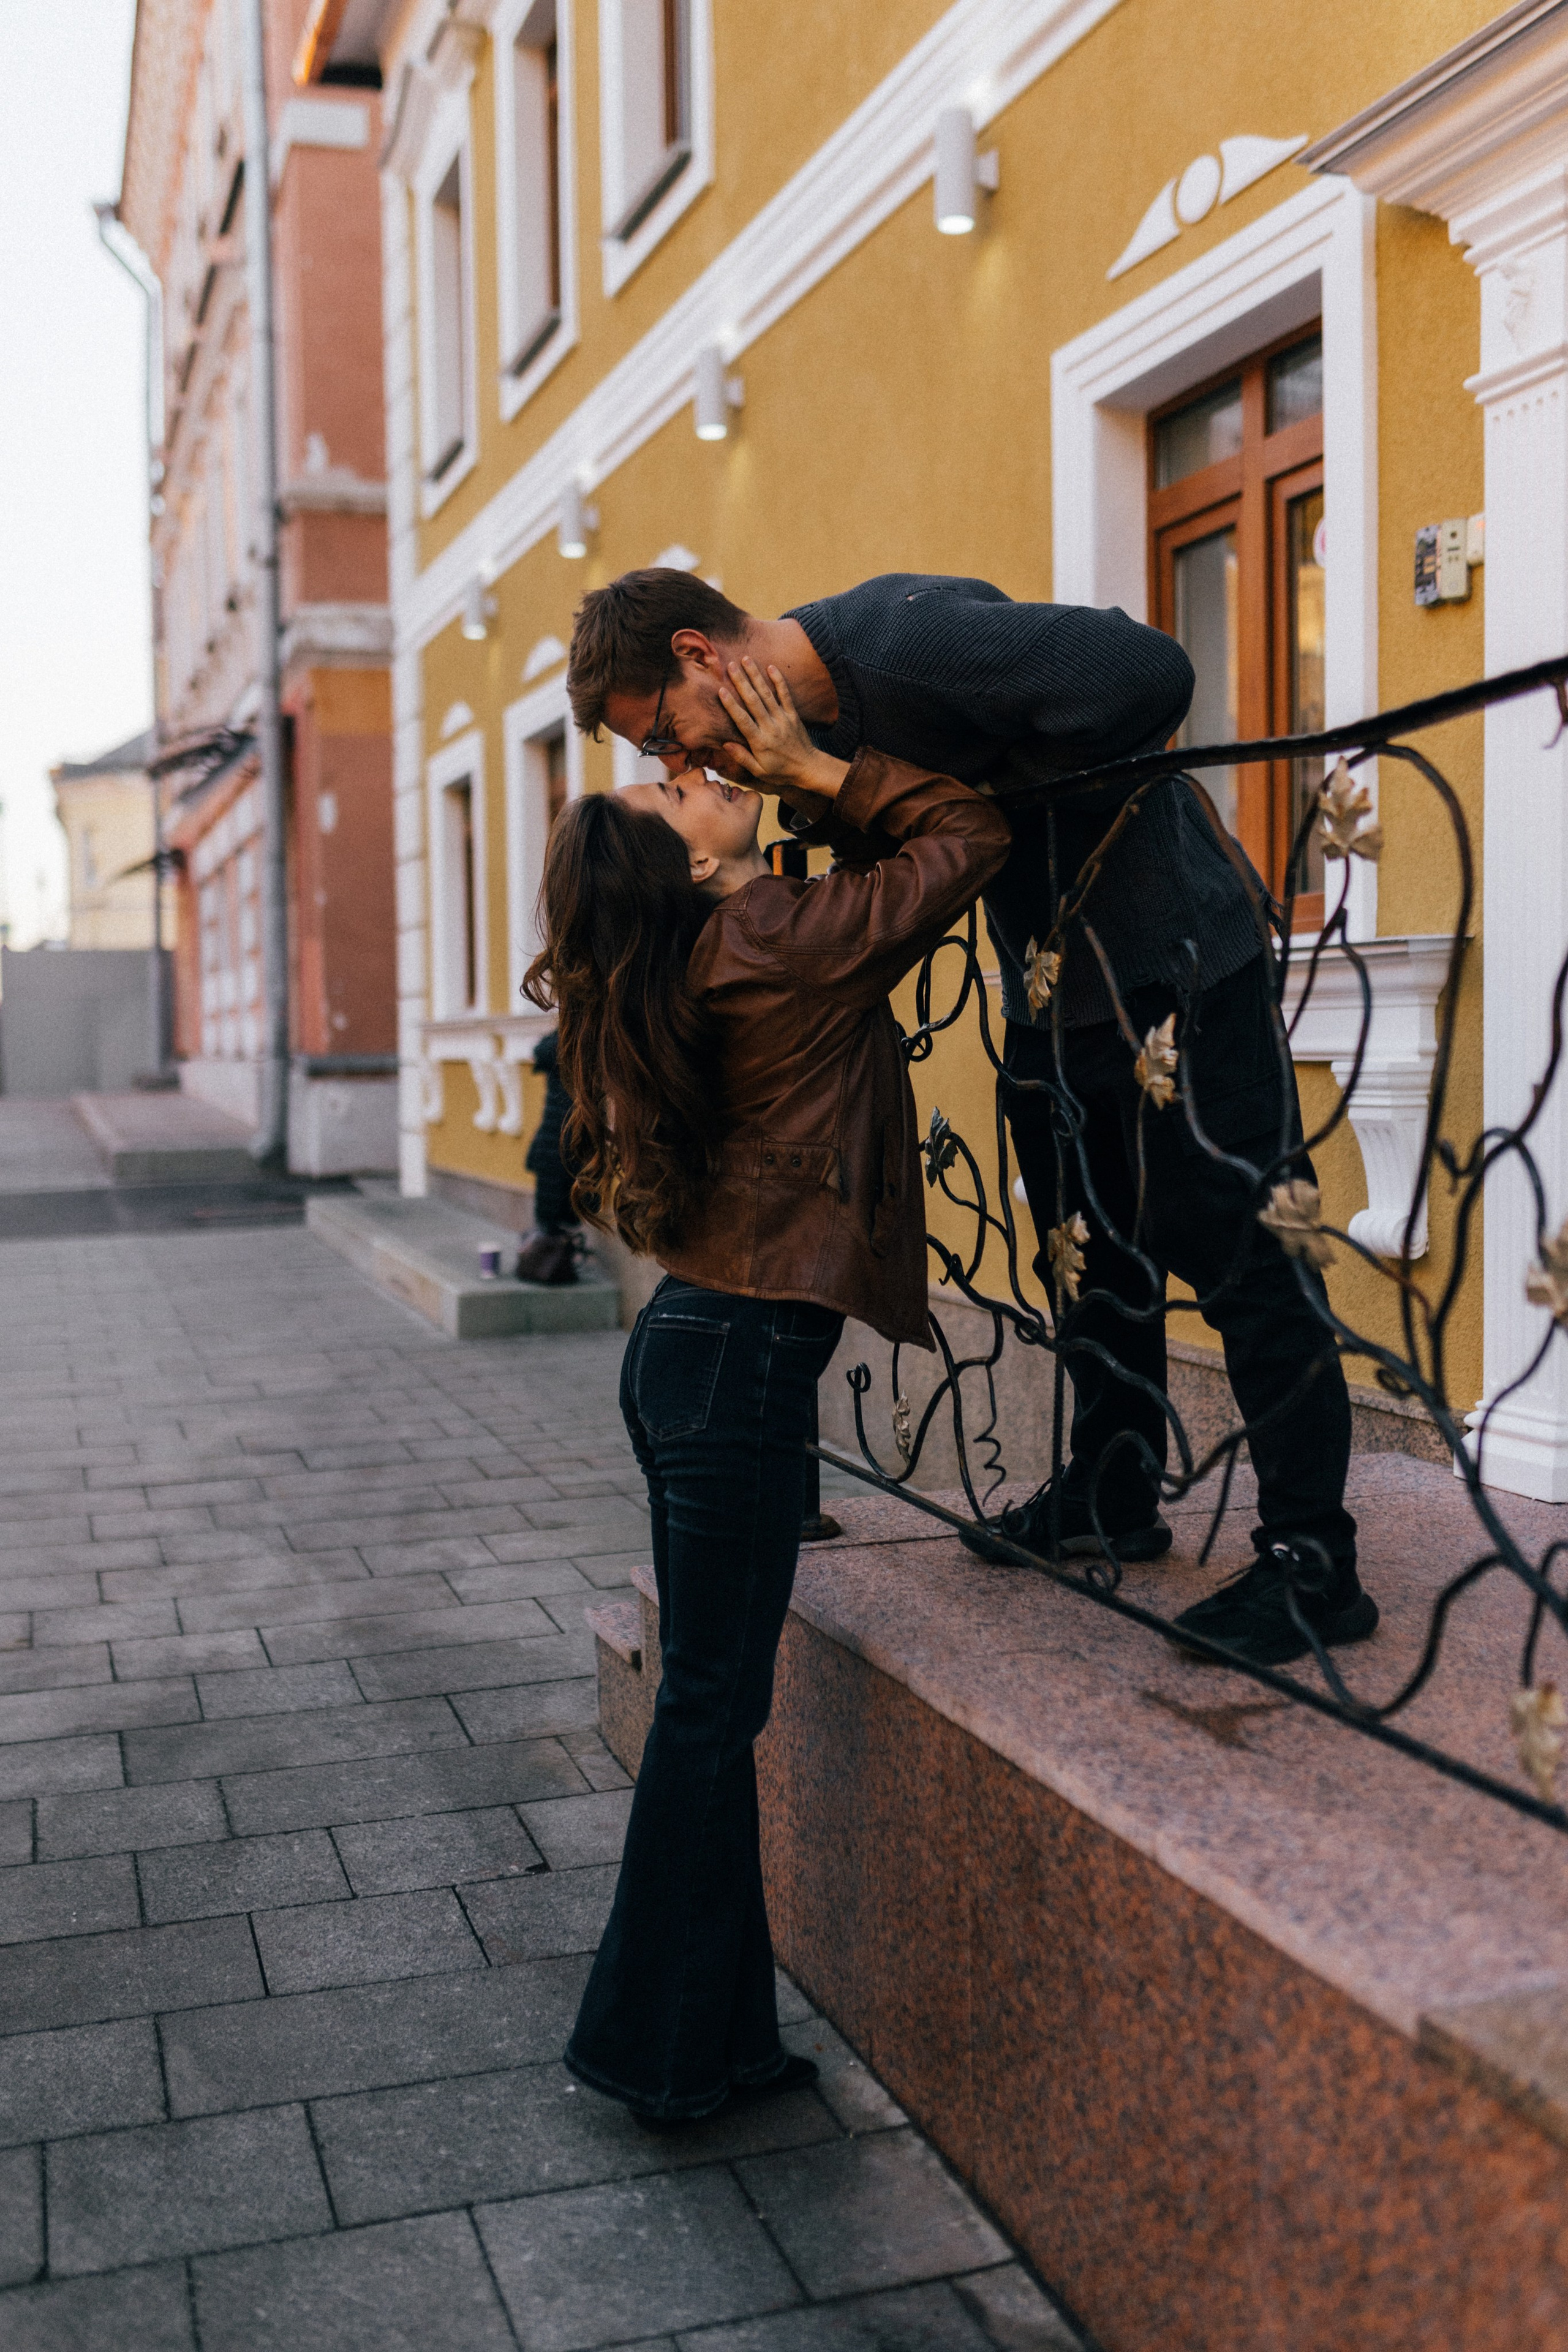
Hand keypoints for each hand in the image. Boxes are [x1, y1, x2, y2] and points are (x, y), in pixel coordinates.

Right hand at [717, 658, 848, 803]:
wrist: (808, 767)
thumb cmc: (780, 771)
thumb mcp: (759, 771)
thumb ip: (742, 757)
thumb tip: (725, 744)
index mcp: (759, 741)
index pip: (742, 719)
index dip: (731, 705)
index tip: (721, 690)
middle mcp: (770, 727)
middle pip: (753, 701)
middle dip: (741, 682)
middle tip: (730, 665)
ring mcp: (783, 719)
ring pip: (767, 694)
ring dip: (756, 675)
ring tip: (746, 659)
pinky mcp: (793, 714)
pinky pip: (786, 695)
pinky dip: (779, 680)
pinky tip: (771, 667)